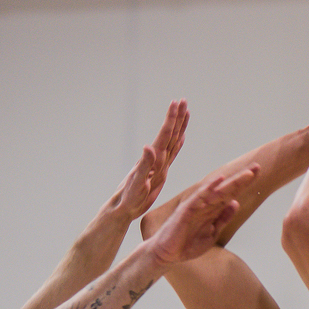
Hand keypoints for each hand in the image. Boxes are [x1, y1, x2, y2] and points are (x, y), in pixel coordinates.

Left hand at [109, 100, 188, 221]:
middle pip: (170, 134)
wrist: (123, 208)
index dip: (171, 119)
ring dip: (178, 126)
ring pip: (172, 141)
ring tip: (184, 112)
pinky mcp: (160, 172)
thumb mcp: (137, 184)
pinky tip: (181, 137)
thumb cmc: (129, 198)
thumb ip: (143, 166)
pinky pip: (172, 154)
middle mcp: (157, 159)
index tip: (176, 103)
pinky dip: (178, 144)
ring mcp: (159, 165)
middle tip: (183, 100)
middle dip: (177, 117)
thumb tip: (148, 147)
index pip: (164, 135)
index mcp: (153, 160)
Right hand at [148, 163, 259, 264]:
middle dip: (242, 179)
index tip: (257, 173)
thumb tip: (236, 203)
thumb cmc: (186, 244)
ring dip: (232, 182)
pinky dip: (209, 188)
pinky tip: (219, 180)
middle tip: (257, 167)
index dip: (243, 184)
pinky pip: (199, 197)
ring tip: (247, 174)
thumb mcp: (212, 233)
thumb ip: (223, 218)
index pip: (231, 194)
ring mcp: (195, 206)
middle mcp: (205, 204)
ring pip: (216, 190)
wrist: (167, 255)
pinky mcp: (186, 211)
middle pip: (226, 189)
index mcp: (212, 210)